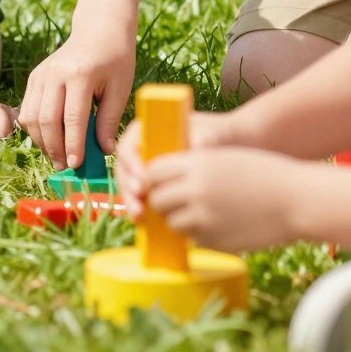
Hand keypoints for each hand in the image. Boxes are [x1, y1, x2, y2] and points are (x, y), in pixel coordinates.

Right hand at [19, 20, 133, 169]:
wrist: (99, 31)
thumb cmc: (115, 60)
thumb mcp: (120, 88)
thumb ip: (110, 120)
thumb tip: (103, 151)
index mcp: (80, 74)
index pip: (73, 118)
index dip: (74, 145)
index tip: (77, 165)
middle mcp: (55, 73)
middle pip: (47, 119)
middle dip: (55, 148)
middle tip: (66, 167)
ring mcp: (41, 74)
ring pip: (31, 117)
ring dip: (42, 141)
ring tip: (57, 157)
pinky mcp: (34, 77)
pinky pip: (27, 108)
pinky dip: (35, 129)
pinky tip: (49, 139)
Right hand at [114, 108, 231, 212]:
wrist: (226, 147)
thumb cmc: (215, 134)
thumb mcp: (209, 132)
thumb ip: (201, 137)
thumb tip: (194, 144)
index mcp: (148, 130)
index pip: (129, 145)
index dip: (131, 163)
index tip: (144, 180)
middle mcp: (142, 148)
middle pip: (124, 168)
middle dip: (128, 188)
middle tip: (138, 204)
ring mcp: (145, 167)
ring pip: (129, 185)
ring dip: (130, 201)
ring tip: (139, 216)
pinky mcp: (152, 185)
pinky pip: (140, 197)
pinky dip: (139, 208)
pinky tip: (143, 222)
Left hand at [141, 147, 303, 251]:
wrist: (296, 199)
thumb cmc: (263, 172)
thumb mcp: (225, 158)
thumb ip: (194, 167)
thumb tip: (161, 181)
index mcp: (198, 164)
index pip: (154, 171)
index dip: (154, 177)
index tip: (159, 181)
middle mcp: (196, 191)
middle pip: (157, 200)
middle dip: (163, 201)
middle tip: (174, 200)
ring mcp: (205, 219)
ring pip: (172, 224)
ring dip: (180, 220)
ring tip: (199, 213)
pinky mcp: (215, 241)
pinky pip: (194, 239)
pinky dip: (200, 234)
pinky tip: (219, 224)